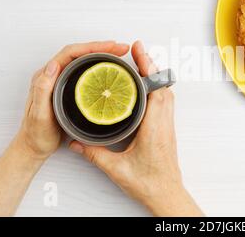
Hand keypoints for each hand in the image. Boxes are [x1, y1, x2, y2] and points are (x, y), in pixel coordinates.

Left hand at [18, 41, 129, 159]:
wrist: (34, 146)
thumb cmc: (37, 133)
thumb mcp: (39, 114)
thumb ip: (43, 89)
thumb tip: (53, 65)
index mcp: (46, 76)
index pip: (70, 53)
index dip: (92, 47)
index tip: (110, 47)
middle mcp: (53, 75)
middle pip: (79, 53)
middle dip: (101, 47)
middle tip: (121, 48)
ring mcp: (61, 81)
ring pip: (83, 60)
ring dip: (101, 54)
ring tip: (118, 54)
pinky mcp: (68, 89)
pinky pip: (85, 71)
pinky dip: (99, 66)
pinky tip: (109, 69)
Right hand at [69, 41, 202, 216]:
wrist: (166, 194)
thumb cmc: (149, 183)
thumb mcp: (116, 169)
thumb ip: (94, 154)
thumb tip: (76, 142)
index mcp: (154, 128)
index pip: (155, 90)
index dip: (148, 68)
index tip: (139, 51)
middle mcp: (164, 122)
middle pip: (162, 85)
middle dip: (150, 64)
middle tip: (136, 50)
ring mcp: (167, 124)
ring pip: (165, 92)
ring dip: (154, 75)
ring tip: (140, 62)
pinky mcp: (166, 128)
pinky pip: (165, 100)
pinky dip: (156, 87)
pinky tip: (145, 86)